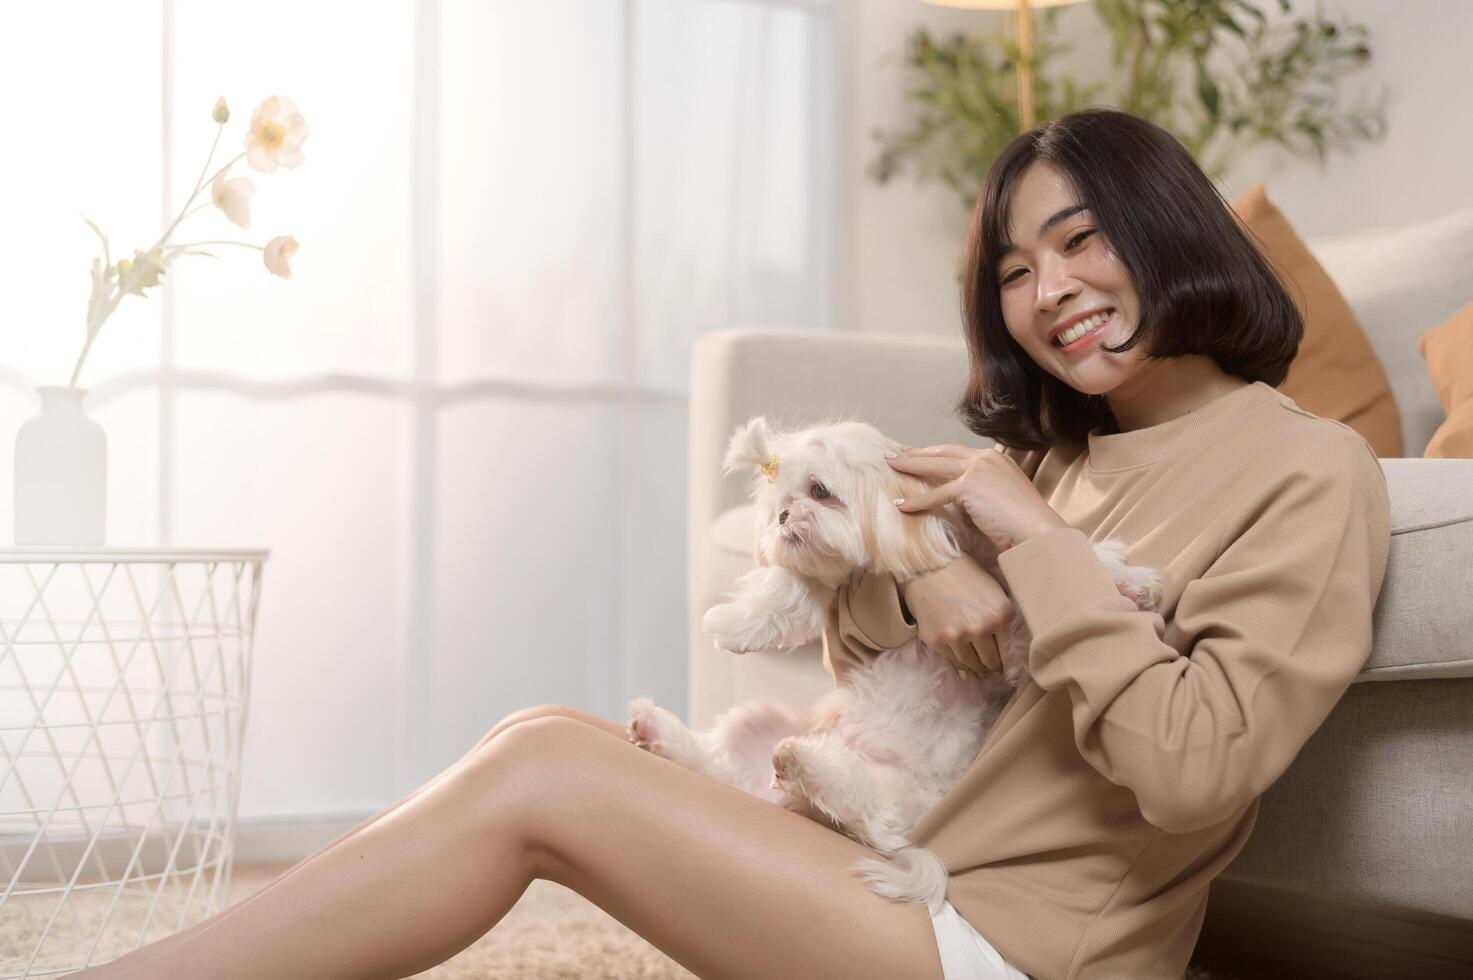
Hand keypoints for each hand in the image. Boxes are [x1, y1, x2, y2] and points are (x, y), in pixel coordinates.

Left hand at [887, 443, 1067, 552]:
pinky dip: (917, 501)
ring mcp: (977, 470)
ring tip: (890, 468)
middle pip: (942, 452)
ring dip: (909, 466)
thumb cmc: (1023, 523)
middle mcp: (985, 458)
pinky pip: (936, 494)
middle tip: (895, 454)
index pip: (956, 452)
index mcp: (994, 458)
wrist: (1038, 531)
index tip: (916, 454)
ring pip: (934, 466)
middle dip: (916, 453)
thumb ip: (978, 494)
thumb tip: (955, 502)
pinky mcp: (969, 487)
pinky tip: (901, 504)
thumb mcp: (1000, 499)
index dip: (934, 453)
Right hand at [899, 552, 1011, 674]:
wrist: (928, 566)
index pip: (1006, 652)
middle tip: (990, 669)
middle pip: (989, 662)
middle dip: (990, 666)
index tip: (1002, 666)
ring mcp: (956, 636)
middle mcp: (979, 628)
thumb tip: (1004, 649)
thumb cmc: (964, 574)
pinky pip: (952, 660)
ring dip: (974, 666)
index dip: (1004, 662)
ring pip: (970, 664)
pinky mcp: (936, 640)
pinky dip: (957, 661)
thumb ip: (1002, 618)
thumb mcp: (994, 591)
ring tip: (976, 666)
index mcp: (999, 615)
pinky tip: (960, 657)